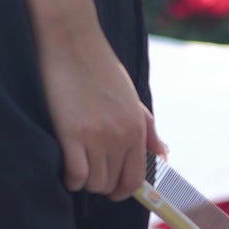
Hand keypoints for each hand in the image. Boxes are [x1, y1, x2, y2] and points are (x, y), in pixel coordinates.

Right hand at [35, 20, 168, 201]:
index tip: (111, 187)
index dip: (122, 190)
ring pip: (94, 183)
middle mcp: (120, 136)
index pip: (135, 179)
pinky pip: (76, 176)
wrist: (71, 38)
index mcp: (136, 129)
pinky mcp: (72, 133)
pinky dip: (70, 179)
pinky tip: (65, 168)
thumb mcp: (131, 98)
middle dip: (101, 185)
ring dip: (84, 182)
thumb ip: (148, 130)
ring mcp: (97, 136)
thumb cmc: (99, 67)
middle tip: (88, 171)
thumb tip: (164, 156)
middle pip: (112, 184)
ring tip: (76, 166)